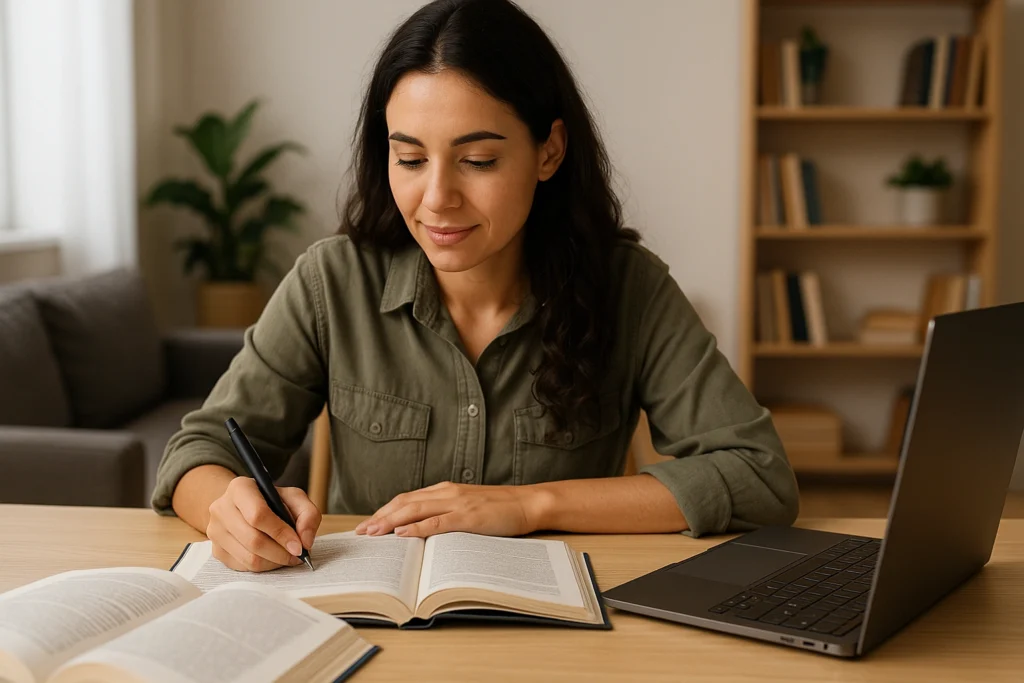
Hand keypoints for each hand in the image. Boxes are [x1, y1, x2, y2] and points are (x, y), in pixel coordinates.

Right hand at [206, 476, 321, 571]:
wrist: (245, 507)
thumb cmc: (272, 501)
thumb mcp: (295, 498)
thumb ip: (308, 515)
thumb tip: (305, 541)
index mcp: (240, 488)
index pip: (258, 515)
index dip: (281, 533)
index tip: (299, 546)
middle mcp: (221, 508)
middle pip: (253, 540)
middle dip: (280, 552)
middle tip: (297, 555)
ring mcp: (215, 531)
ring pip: (249, 558)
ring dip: (274, 562)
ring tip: (288, 556)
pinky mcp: (216, 550)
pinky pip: (243, 567)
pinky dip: (264, 566)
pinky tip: (273, 557)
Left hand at [354, 482, 545, 537]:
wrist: (527, 503)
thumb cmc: (499, 509)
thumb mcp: (467, 507)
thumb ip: (445, 514)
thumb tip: (420, 530)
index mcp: (445, 490)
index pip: (406, 499)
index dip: (385, 511)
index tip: (368, 524)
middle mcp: (447, 492)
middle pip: (405, 503)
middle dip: (380, 517)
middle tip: (361, 532)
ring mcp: (457, 503)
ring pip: (415, 510)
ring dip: (391, 522)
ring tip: (374, 533)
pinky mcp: (468, 516)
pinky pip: (437, 522)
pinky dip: (417, 527)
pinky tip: (403, 534)